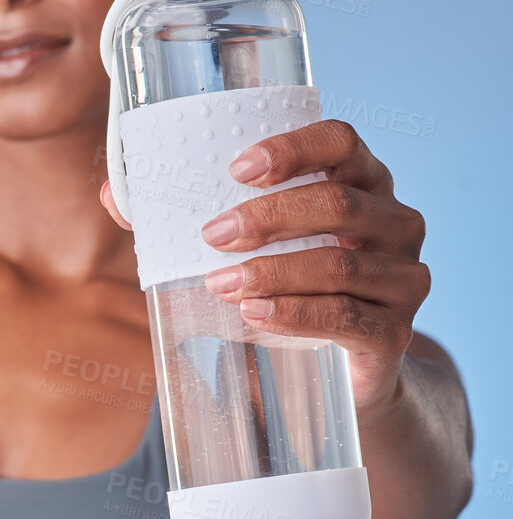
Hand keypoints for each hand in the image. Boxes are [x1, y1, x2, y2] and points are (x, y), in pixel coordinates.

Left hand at [101, 118, 430, 420]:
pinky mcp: (394, 333)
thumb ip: (186, 218)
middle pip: (337, 202)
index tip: (236, 168)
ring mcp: (402, 278)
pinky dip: (295, 314)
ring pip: (341, 263)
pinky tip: (253, 315)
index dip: (293, 148)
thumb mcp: (251, 249)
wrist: (340, 376)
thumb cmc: (289, 291)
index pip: (340, 142)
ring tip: (221, 283)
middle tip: (212, 235)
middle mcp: (394, 222)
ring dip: (273, 270)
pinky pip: (346, 317)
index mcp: (362, 182)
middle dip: (268, 216)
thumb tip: (114, 195)